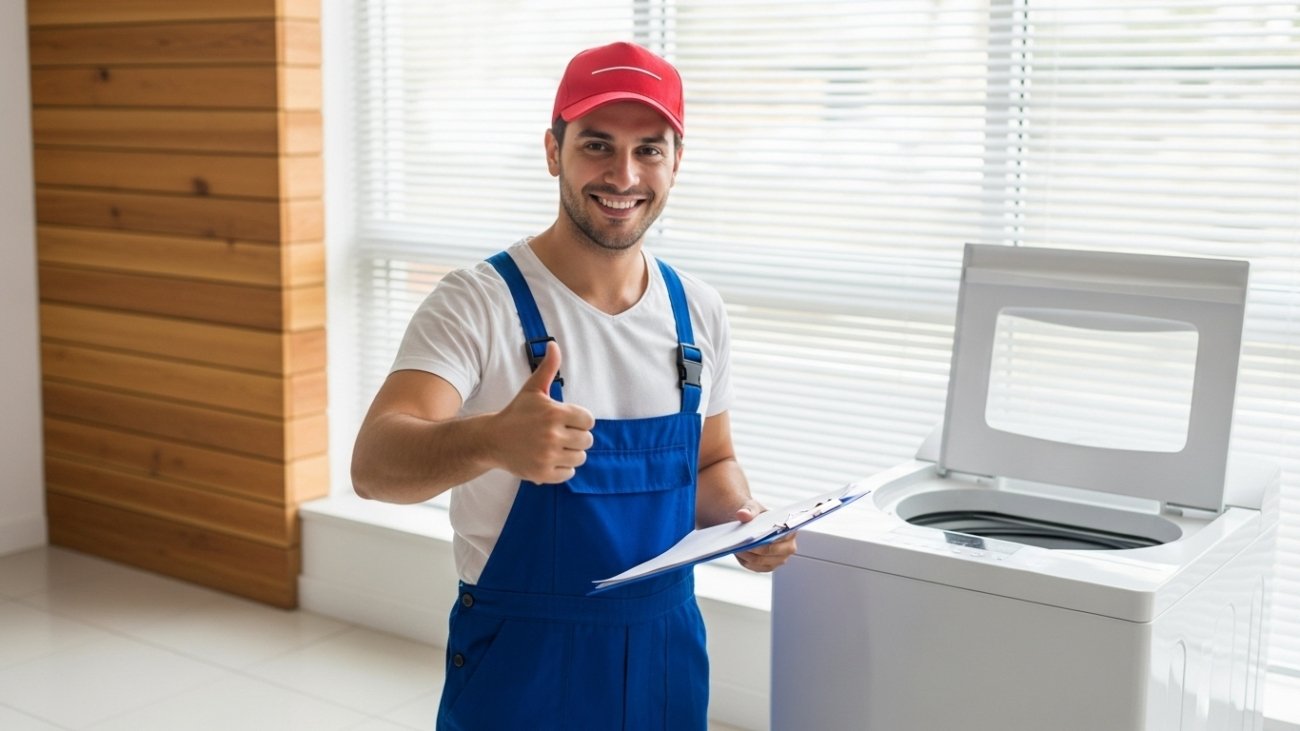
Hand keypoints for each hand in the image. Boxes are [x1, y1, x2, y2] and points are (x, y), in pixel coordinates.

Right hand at [490, 342, 594, 483]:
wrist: (492, 440)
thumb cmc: (516, 413)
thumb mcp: (533, 390)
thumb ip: (548, 368)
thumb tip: (554, 344)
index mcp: (555, 413)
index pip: (588, 420)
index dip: (579, 420)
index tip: (566, 420)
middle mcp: (553, 435)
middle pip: (587, 440)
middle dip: (576, 437)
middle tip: (559, 434)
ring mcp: (548, 456)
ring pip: (580, 457)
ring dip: (571, 453)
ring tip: (555, 447)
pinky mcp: (543, 473)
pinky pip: (569, 473)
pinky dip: (562, 468)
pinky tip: (549, 459)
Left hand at [733, 500, 797, 571]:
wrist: (752, 524)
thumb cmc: (757, 516)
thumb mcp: (753, 508)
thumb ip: (749, 510)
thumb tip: (742, 514)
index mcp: (790, 531)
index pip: (782, 537)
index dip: (767, 538)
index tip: (752, 537)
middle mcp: (789, 547)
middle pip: (772, 551)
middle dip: (756, 549)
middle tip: (742, 544)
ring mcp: (780, 559)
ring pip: (763, 562)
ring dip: (749, 556)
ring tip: (737, 548)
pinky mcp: (769, 566)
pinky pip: (757, 568)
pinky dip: (746, 562)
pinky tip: (739, 553)